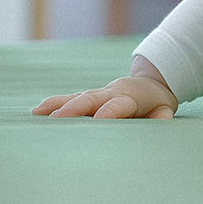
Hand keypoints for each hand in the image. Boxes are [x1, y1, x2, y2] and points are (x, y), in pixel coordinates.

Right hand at [33, 55, 177, 118]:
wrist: (151, 83)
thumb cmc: (156, 103)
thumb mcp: (164, 108)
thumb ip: (162, 115)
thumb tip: (163, 120)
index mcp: (130, 98)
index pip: (118, 105)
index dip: (109, 112)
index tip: (99, 120)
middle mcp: (112, 93)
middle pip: (92, 99)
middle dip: (76, 108)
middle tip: (58, 119)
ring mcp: (99, 94)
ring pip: (78, 97)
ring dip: (59, 105)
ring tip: (39, 113)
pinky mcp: (90, 96)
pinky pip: (70, 98)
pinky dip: (55, 103)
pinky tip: (37, 111)